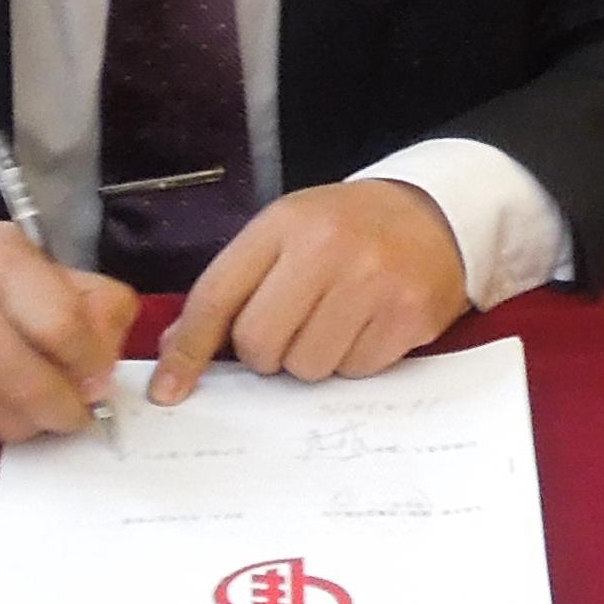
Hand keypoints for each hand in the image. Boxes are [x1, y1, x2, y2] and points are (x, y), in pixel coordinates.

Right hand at [0, 222, 140, 443]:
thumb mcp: (27, 257)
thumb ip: (84, 299)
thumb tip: (107, 364)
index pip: (63, 329)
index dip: (93, 364)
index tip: (100, 378)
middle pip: (36, 391)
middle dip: (70, 409)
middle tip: (75, 406)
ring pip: (6, 425)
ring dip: (31, 422)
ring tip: (28, 398)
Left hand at [152, 180, 470, 393]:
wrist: (435, 214)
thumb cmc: (347, 229)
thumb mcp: (284, 234)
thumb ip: (232, 287)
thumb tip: (177, 350)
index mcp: (284, 224)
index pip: (217, 296)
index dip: (188, 350)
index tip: (168, 390)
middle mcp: (327, 249)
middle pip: (260, 345)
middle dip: (266, 352)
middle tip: (292, 327)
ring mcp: (372, 283)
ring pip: (307, 367)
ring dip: (313, 357)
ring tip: (335, 320)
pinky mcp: (408, 316)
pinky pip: (355, 371)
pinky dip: (353, 359)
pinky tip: (367, 325)